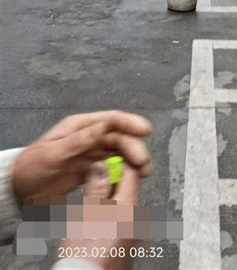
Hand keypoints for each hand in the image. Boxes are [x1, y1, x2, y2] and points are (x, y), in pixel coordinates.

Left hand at [13, 111, 151, 203]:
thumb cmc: (32, 168)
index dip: (129, 123)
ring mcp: (90, 153)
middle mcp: (89, 136)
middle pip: (118, 137)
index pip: (110, 120)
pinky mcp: (90, 169)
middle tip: (145, 163)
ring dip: (132, 159)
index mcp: (80, 126)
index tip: (146, 130)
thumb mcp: (54, 153)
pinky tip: (132, 178)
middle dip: (134, 147)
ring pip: (118, 152)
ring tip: (145, 172)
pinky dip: (124, 171)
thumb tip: (106, 127)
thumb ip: (80, 140)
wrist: (17, 191)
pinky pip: (111, 167)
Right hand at [60, 163, 138, 269]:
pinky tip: (97, 227)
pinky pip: (123, 222)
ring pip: (124, 206)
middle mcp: (138, 220)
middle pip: (127, 190)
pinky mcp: (130, 244)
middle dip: (111, 186)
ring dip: (110, 203)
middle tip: (91, 190)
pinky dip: (112, 219)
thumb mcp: (85, 216)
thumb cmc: (85, 255)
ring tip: (91, 212)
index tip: (103, 165)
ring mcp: (135, 233)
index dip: (116, 165)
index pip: (131, 173)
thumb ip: (96, 189)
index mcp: (129, 208)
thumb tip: (101, 166)